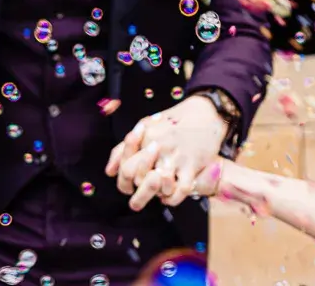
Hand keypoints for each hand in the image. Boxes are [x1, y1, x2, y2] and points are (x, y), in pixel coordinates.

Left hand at [105, 94, 229, 211]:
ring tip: (155, 198)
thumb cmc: (173, 121)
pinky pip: (180, 190)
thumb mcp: (146, 127)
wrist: (205, 113)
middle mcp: (159, 147)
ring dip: (155, 196)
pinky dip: (173, 198)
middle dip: (137, 195)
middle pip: (139, 179)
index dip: (123, 183)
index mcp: (145, 137)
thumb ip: (125, 148)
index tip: (128, 188)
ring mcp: (176, 156)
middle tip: (138, 201)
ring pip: (158, 187)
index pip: (126, 168)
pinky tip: (170, 195)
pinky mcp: (193, 164)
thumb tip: (109, 172)